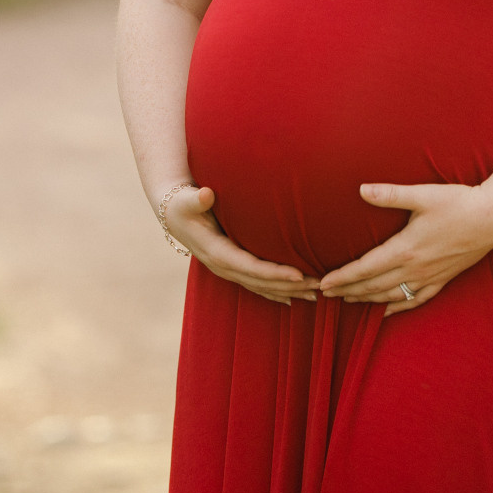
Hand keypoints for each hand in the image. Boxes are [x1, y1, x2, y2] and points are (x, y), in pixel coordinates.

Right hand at [165, 186, 317, 305]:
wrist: (173, 215)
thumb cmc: (183, 204)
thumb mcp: (187, 200)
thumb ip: (196, 198)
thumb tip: (205, 193)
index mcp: (216, 252)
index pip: (250, 267)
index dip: (274, 273)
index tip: (299, 274)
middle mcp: (223, 266)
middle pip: (261, 282)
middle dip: (289, 286)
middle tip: (319, 287)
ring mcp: (228, 270)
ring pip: (261, 287)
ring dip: (287, 292)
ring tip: (314, 294)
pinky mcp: (232, 268)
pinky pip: (256, 284)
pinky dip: (275, 292)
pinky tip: (293, 298)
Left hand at [317, 182, 492, 314]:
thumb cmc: (457, 203)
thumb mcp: (422, 195)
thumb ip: (390, 194)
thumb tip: (361, 189)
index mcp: (404, 249)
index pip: (364, 268)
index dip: (342, 277)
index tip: (323, 283)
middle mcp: (414, 269)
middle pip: (373, 286)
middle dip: (347, 291)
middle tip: (325, 295)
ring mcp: (428, 278)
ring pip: (390, 296)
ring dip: (366, 300)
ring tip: (347, 300)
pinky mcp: (442, 280)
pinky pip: (415, 300)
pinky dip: (397, 308)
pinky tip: (387, 312)